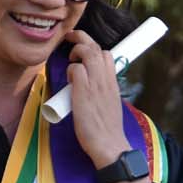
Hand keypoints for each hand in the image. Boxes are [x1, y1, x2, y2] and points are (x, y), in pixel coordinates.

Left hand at [62, 29, 127, 169]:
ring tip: (71, 60)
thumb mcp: (110, 104)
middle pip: (96, 47)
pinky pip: (75, 69)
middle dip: (81, 37)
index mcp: (113, 82)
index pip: (107, 54)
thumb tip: (89, 87)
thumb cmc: (107, 130)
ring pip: (87, 52)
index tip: (83, 49)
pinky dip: (70, 70)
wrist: (110, 145)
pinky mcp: (84, 92)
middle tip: (69, 39)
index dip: (94, 47)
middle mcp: (106, 80)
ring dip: (76, 51)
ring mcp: (96, 84)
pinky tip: (69, 82)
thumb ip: (102, 92)